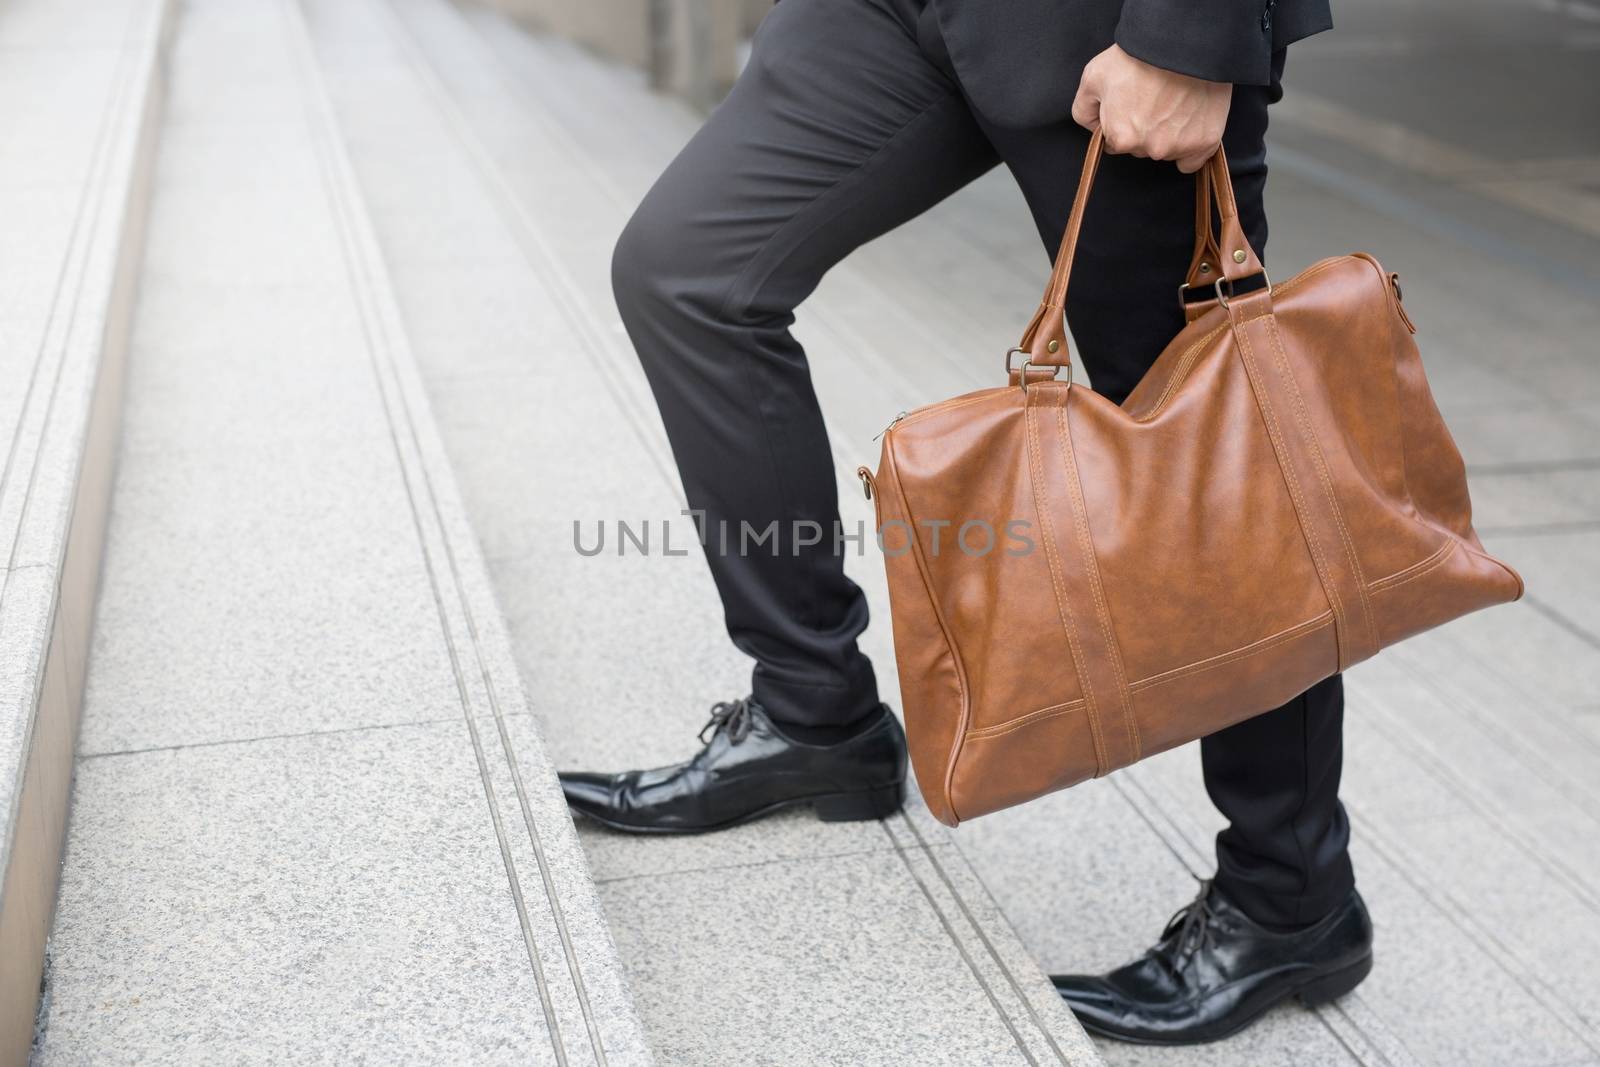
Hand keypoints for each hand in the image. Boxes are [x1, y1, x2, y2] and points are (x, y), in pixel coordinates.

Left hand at [1071, 45, 1231, 173]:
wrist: (1183, 43)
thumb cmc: (1138, 57)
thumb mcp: (1094, 78)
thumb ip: (1084, 111)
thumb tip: (1093, 128)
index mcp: (1121, 138)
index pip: (1116, 143)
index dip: (1121, 122)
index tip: (1131, 104)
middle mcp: (1150, 149)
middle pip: (1142, 147)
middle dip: (1144, 128)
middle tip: (1154, 98)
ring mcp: (1179, 146)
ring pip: (1167, 150)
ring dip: (1168, 133)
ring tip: (1174, 101)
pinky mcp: (1205, 142)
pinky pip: (1192, 160)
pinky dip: (1191, 147)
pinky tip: (1189, 125)